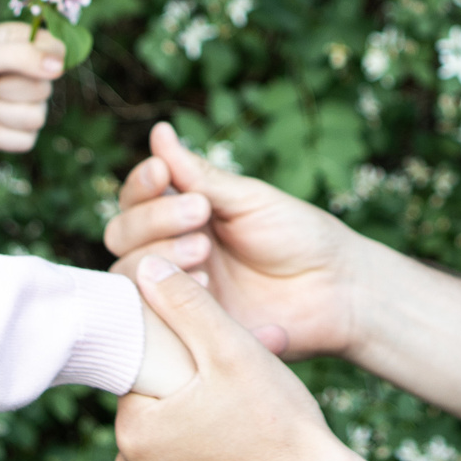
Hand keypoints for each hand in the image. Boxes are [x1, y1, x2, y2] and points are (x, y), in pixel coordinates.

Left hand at [0, 22, 64, 151]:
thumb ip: (22, 55)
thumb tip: (58, 67)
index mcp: (32, 46)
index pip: (59, 53)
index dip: (38, 61)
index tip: (11, 63)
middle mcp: (37, 76)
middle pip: (44, 90)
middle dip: (6, 89)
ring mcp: (33, 106)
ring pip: (35, 119)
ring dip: (0, 112)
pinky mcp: (24, 133)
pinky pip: (24, 141)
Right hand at [104, 123, 365, 359]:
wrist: (337, 289)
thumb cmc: (299, 235)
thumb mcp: (248, 199)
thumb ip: (197, 175)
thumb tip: (158, 132)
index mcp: (184, 214)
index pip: (137, 198)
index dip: (141, 185)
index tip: (162, 174)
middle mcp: (171, 251)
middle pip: (122, 234)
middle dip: (153, 220)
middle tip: (199, 215)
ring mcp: (176, 291)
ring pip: (129, 273)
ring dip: (158, 255)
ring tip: (203, 252)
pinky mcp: (187, 328)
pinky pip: (151, 316)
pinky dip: (166, 296)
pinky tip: (203, 286)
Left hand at [115, 256, 376, 460]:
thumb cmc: (277, 422)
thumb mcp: (232, 349)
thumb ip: (186, 303)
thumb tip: (145, 265)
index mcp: (132, 434)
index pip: (143, 372)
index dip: (184, 356)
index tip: (221, 358)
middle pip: (156, 402)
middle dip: (194, 384)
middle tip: (240, 381)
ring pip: (170, 433)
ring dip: (199, 416)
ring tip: (246, 410)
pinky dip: (207, 451)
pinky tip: (244, 443)